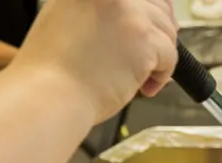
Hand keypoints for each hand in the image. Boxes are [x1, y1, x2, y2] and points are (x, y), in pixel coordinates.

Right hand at [12, 0, 178, 123]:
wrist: (50, 94)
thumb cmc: (53, 69)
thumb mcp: (69, 19)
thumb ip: (105, 13)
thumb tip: (144, 16)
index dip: (150, 12)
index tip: (148, 31)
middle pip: (158, 7)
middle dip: (160, 35)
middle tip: (151, 58)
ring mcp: (128, 12)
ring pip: (167, 31)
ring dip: (160, 57)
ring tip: (139, 77)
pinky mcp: (144, 38)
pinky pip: (171, 55)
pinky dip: (161, 75)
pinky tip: (142, 87)